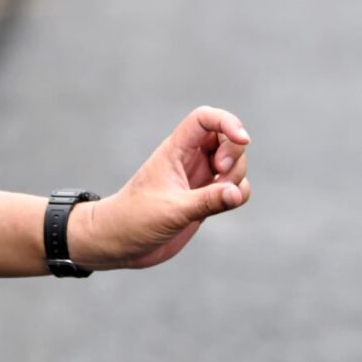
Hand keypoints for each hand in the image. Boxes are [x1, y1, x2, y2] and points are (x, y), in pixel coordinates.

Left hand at [69, 106, 250, 270]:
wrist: (119, 242)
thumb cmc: (135, 219)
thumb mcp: (172, 210)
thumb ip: (206, 201)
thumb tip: (237, 193)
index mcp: (176, 150)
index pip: (205, 119)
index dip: (227, 121)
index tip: (243, 139)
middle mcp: (190, 160)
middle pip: (226, 138)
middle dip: (234, 153)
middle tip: (221, 172)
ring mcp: (199, 178)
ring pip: (234, 163)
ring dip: (237, 175)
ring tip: (220, 196)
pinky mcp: (204, 198)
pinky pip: (233, 187)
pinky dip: (238, 192)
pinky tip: (227, 203)